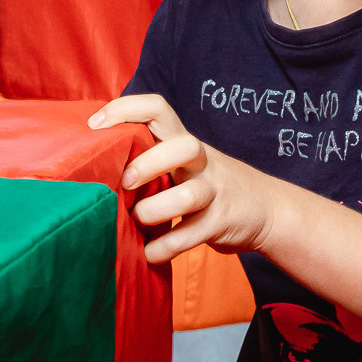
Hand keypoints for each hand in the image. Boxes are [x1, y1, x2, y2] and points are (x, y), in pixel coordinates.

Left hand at [88, 94, 283, 262]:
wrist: (268, 210)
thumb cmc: (207, 184)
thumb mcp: (186, 162)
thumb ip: (152, 159)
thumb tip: (94, 166)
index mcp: (184, 142)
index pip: (158, 109)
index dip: (125, 109)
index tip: (95, 125)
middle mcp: (201, 162)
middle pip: (183, 146)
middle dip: (149, 162)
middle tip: (125, 182)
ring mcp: (215, 192)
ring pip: (188, 195)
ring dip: (154, 211)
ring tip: (136, 221)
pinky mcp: (221, 223)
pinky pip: (190, 236)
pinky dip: (165, 247)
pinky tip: (148, 253)